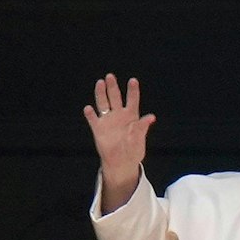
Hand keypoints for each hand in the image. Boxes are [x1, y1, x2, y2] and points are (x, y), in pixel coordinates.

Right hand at [85, 74, 155, 212]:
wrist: (121, 163)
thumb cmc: (133, 151)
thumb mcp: (140, 140)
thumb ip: (142, 128)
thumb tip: (151, 117)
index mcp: (131, 116)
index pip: (132, 100)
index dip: (132, 90)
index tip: (133, 81)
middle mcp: (119, 115)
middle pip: (115, 97)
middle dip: (112, 87)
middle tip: (110, 76)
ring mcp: (108, 121)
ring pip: (103, 103)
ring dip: (101, 93)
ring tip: (100, 83)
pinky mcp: (98, 129)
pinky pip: (93, 119)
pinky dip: (90, 114)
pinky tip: (88, 109)